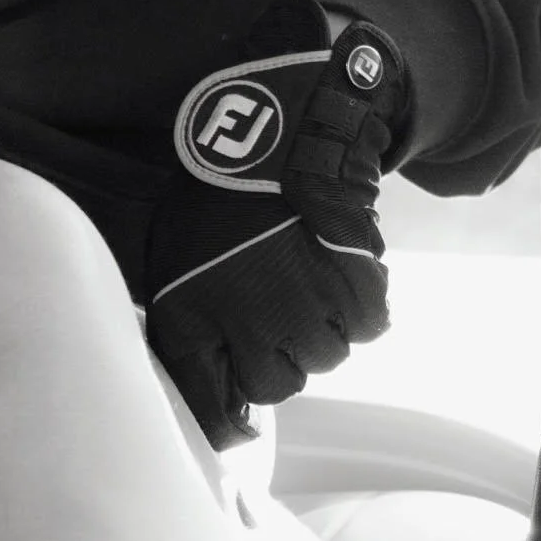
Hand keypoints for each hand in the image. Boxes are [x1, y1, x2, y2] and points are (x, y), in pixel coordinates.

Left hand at [144, 0, 409, 447]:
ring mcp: (304, 313)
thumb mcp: (174, 251)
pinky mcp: (354, 292)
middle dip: (279, 351)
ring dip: (320, 323)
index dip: (233, 419)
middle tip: (274, 301)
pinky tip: (336, 261)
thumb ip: (188, 320)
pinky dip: (359, 300)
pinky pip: (366, 326)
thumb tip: (208, 384)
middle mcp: (247, 330)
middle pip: (278, 385)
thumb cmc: (216, 184)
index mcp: (191, 321)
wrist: (276, 122)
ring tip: (301, 268)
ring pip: (325, 355)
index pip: (216, 414)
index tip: (242, 413)